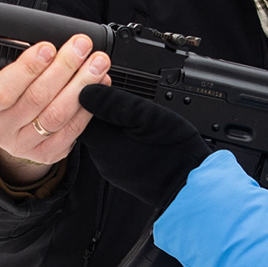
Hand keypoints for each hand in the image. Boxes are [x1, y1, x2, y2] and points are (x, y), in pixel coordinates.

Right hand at [0, 0, 110, 185]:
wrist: (7, 127)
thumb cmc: (2, 82)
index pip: (2, 90)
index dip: (26, 69)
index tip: (47, 46)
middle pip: (36, 99)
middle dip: (64, 69)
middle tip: (82, 45)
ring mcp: (23, 143)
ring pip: (57, 116)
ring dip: (81, 86)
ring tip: (99, 62)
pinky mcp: (47, 154)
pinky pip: (71, 132)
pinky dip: (88, 107)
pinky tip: (99, 85)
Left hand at [76, 84, 210, 208]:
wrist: (188, 183)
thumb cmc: (172, 151)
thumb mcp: (145, 116)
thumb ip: (113, 103)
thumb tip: (86, 90)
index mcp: (102, 141)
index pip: (78, 113)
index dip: (88, 95)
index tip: (100, 83)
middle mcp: (102, 157)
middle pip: (89, 126)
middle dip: (100, 110)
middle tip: (117, 96)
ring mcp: (112, 168)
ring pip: (104, 139)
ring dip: (113, 125)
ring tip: (131, 114)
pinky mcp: (124, 174)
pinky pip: (116, 150)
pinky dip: (122, 139)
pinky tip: (136, 133)